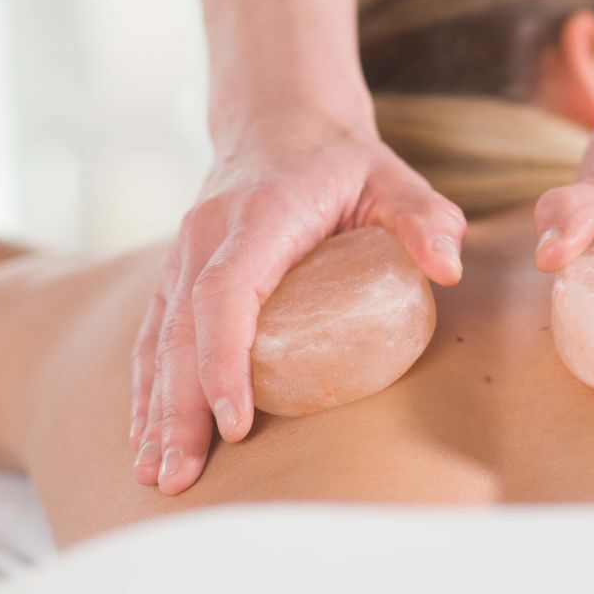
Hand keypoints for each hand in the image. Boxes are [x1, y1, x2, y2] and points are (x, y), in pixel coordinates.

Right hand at [130, 110, 464, 493]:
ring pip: (159, 339)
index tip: (235, 422)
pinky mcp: (177, 272)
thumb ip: (423, 218)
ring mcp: (184, 254)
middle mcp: (207, 237)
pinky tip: (146, 437)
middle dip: (178, 409)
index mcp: (258, 218)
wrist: (280, 117)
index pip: (227, 294)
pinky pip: (155, 335)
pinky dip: (148, 388)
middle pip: (181, 332)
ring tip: (157, 474)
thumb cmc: (343, 158)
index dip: (224, 360)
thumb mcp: (394, 176)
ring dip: (154, 409)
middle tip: (180, 477)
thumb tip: (447, 268)